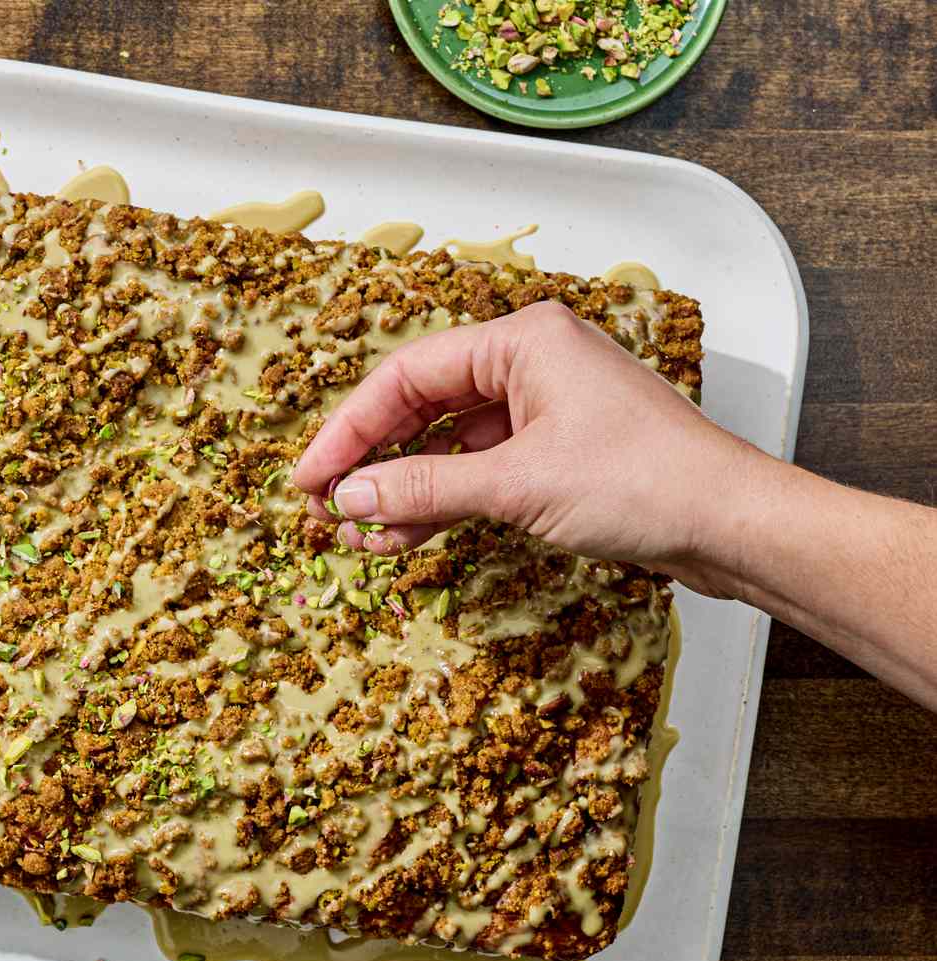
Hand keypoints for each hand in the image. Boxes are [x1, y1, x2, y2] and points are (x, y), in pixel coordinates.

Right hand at [293, 301, 756, 596]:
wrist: (733, 524)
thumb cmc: (644, 482)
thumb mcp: (516, 485)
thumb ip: (424, 490)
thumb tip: (348, 499)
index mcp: (521, 340)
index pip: (406, 376)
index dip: (349, 430)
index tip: (310, 478)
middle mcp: (530, 363)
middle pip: (422, 407)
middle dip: (373, 462)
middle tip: (325, 508)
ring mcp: (545, 408)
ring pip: (449, 444)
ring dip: (405, 490)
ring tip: (363, 537)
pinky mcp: (558, 451)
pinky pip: (481, 469)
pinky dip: (445, 502)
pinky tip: (409, 536)